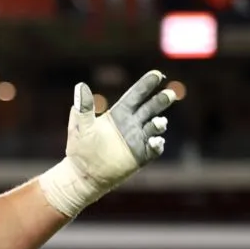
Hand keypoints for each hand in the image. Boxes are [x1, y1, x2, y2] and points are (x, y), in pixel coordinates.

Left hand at [39, 70, 176, 217]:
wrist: (82, 174)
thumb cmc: (79, 148)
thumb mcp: (81, 126)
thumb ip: (84, 108)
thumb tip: (80, 86)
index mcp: (119, 114)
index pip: (136, 95)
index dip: (146, 85)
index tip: (157, 74)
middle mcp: (132, 124)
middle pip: (151, 108)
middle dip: (161, 100)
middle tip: (170, 94)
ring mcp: (138, 140)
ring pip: (155, 127)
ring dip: (159, 123)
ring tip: (158, 122)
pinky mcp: (141, 156)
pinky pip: (154, 148)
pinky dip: (157, 144)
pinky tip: (156, 141)